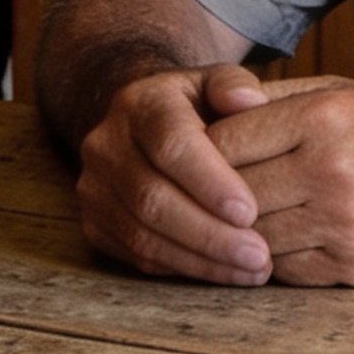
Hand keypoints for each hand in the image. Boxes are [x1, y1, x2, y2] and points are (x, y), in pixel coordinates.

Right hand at [73, 64, 275, 284]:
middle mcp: (106, 145)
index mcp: (140, 103)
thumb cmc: (193, 104)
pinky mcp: (94, 224)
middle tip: (259, 254)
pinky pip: (136, 256)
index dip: (210, 182)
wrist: (140, 124)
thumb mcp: (214, 81)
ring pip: (142, 235)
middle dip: (210, 234)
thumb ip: (235, 84)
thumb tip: (251, 101)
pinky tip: (222, 272)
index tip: (250, 212)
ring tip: (251, 270)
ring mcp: (94, 188)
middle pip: (153, 199)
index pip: (170, 144)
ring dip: (200, 260)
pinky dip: (181, 269)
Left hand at [206, 77, 353, 287]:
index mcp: (326, 118)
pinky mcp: (352, 266)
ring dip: (237, 232)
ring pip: (253, 236)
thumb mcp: (348, 93)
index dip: (199, 150)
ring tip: (227, 221)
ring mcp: (342, 223)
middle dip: (210, 195)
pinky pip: (284, 269)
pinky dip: (270, 258)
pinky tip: (271, 241)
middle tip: (193, 194)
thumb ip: (281, 98)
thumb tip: (215, 108)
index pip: (227, 141)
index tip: (188, 154)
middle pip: (233, 193)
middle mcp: (330, 169)